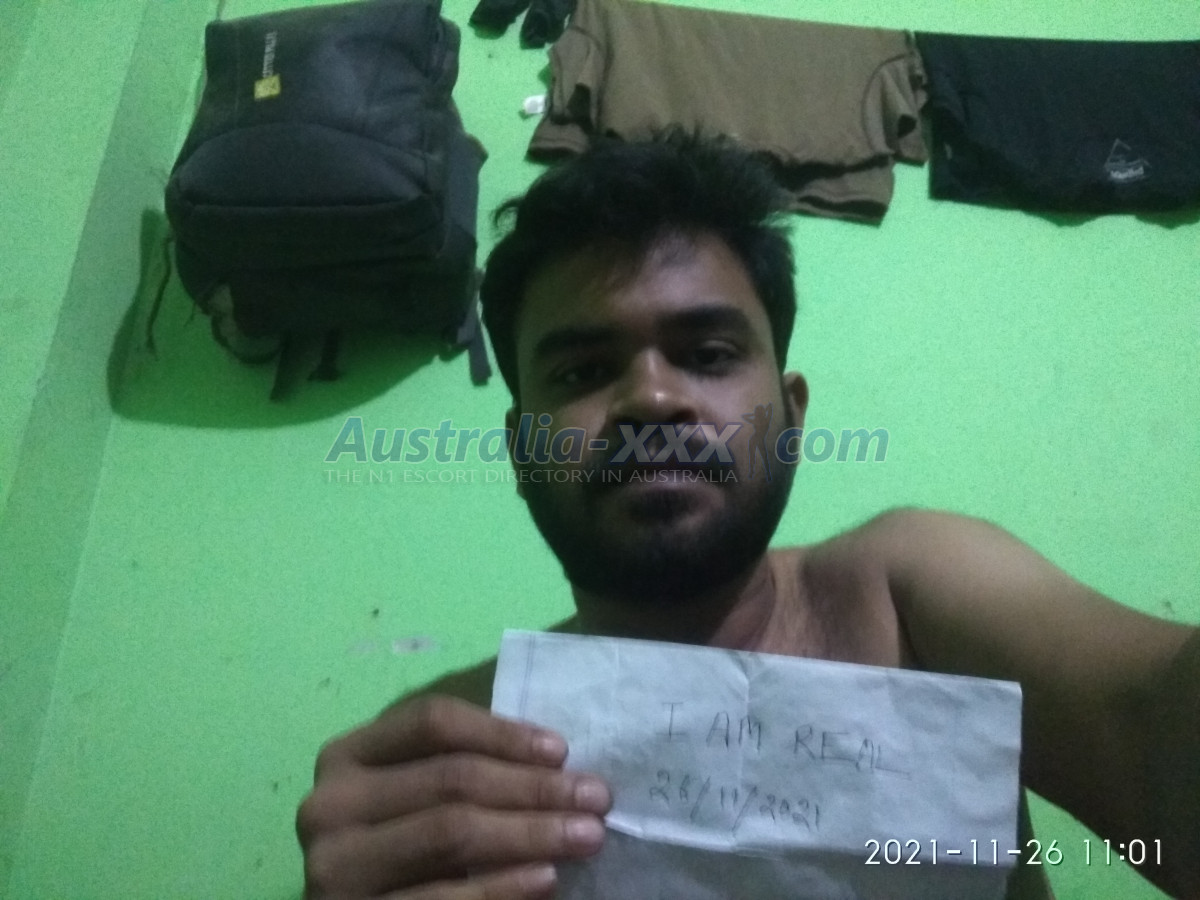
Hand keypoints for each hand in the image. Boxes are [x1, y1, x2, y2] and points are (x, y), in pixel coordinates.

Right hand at [296, 694, 611, 897]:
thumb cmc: (399, 848)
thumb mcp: (414, 796)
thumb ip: (461, 768)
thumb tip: (557, 760)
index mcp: (346, 757)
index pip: (431, 723)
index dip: (503, 732)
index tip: (562, 750)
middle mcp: (329, 806)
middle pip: (451, 778)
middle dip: (534, 786)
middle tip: (597, 797)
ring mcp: (334, 869)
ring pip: (451, 833)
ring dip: (532, 832)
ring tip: (587, 835)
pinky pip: (443, 898)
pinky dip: (503, 887)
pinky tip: (546, 878)